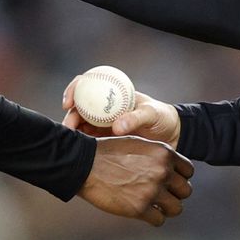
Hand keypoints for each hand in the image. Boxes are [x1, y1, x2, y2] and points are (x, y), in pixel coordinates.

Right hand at [63, 78, 182, 148]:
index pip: (86, 84)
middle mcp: (104, 107)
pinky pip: (90, 141)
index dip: (73, 90)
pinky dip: (83, 146)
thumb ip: (136, 118)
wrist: (171, 136)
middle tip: (69, 130)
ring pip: (81, 125)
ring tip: (73, 145)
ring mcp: (103, 123)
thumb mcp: (152, 114)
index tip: (69, 103)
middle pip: (78, 107)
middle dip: (69, 117)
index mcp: (112, 93)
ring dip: (74, 134)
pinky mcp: (105, 140)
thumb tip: (117, 127)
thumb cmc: (162, 118)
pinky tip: (82, 156)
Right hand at [78, 136, 193, 225]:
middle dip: (175, 194)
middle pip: (185, 191)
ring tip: (155, 206)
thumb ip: (157, 156)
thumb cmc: (108, 152)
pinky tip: (143, 212)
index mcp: (164, 153)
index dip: (180, 177)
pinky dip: (153, 218)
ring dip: (166, 209)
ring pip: (176, 208)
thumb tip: (169, 168)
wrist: (85, 164)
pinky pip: (159, 220)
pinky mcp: (140, 208)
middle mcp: (162, 171)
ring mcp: (152, 190)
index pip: (188, 171)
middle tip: (163, 195)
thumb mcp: (138, 144)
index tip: (170, 182)